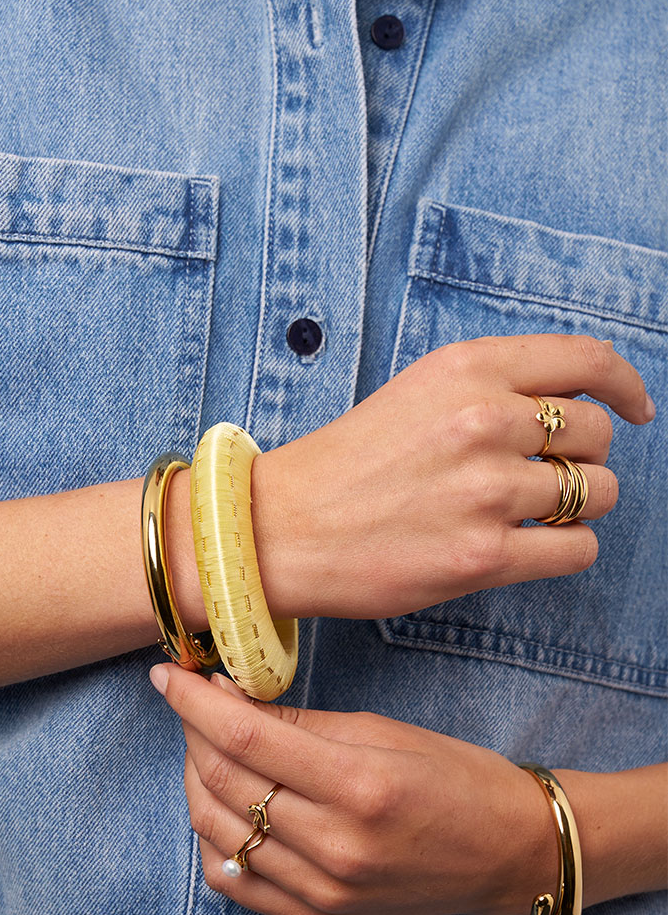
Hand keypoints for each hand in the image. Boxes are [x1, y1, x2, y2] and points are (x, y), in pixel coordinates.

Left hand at [152, 664, 556, 914]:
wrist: (508, 851)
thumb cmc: (453, 776)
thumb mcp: (380, 729)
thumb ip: (297, 719)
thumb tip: (225, 698)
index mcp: (359, 785)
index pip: (245, 737)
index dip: (194, 701)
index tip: (168, 674)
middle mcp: (336, 846)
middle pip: (224, 782)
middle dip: (192, 733)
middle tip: (191, 703)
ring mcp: (324, 891)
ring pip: (217, 833)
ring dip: (197, 781)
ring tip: (208, 748)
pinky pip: (235, 882)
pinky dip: (215, 839)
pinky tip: (224, 805)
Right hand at [253, 334, 654, 619]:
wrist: (281, 529)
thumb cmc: (346, 464)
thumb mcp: (417, 392)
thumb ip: (492, 388)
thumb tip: (574, 405)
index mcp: (467, 369)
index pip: (587, 360)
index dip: (626, 386)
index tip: (634, 409)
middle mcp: (484, 421)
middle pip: (596, 433)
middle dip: (583, 457)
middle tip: (545, 475)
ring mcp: (487, 490)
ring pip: (598, 493)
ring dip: (577, 506)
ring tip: (531, 514)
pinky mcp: (484, 555)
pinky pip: (578, 549)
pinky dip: (566, 549)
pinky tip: (529, 547)